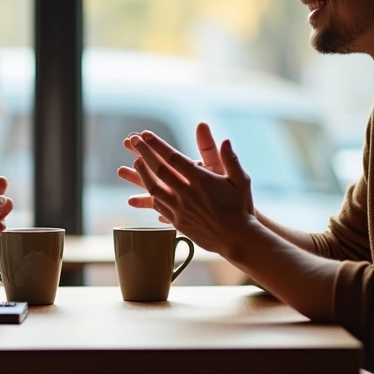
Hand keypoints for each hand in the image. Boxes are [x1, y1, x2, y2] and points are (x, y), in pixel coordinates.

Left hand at [117, 123, 258, 255]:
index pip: (174, 158)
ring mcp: (180, 209)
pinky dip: (148, 197)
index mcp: (202, 180)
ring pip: (154, 189)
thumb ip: (230, 160)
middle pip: (159, 171)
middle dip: (144, 153)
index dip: (158, 145)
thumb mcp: (241, 180)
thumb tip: (225, 140)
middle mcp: (188, 194)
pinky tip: (145, 189)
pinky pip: (158, 207)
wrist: (237, 239)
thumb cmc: (241, 207)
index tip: (146, 135)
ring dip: (142, 174)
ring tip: (134, 162)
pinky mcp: (178, 222)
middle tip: (132, 141)